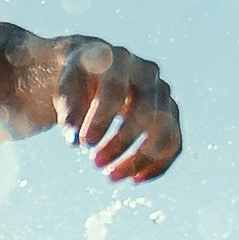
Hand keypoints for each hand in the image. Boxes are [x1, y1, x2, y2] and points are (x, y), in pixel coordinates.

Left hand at [7, 34, 183, 184]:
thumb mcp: (65, 89)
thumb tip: (73, 140)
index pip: (115, 88)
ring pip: (164, 130)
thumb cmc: (77, 80)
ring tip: (110, 177)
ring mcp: (162, 94)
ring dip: (140, 158)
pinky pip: (174, 142)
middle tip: (94, 164)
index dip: (101, 118)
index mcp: (118, 59)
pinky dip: (157, 165)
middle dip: (120, 142)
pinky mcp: (170, 113)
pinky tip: (134, 180)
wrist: (95, 70)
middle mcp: (147, 74)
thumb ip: (68, 110)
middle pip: (146, 111)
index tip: (82, 144)